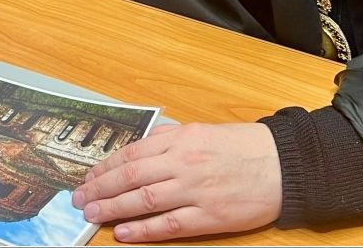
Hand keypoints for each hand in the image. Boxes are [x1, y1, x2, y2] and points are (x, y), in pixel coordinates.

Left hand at [71, 122, 281, 242]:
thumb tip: (141, 147)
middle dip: (100, 188)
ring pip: (144, 200)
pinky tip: (124, 232)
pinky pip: (168, 224)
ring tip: (92, 214)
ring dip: (113, 208)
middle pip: (131, 177)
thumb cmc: (244, 146)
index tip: (88, 176)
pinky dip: (143, 229)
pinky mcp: (208, 216)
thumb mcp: (202, 131)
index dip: (105, 167)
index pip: (132, 154)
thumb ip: (169, 138)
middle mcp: (183, 163)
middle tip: (79, 199)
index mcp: (181, 139)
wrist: (283, 165)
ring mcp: (194, 191)